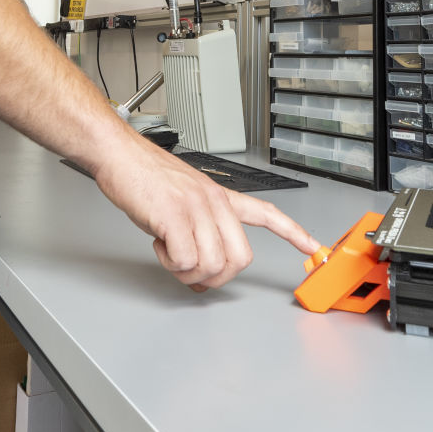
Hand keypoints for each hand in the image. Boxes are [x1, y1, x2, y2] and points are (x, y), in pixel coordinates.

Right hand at [91, 137, 322, 290]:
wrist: (119, 154)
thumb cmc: (145, 176)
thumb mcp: (182, 200)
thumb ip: (198, 232)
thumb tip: (199, 275)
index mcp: (220, 196)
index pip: (266, 213)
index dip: (293, 233)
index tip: (313, 247)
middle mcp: (215, 202)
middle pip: (240, 258)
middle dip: (217, 277)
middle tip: (191, 271)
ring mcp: (197, 208)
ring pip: (213, 265)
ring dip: (188, 272)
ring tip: (170, 253)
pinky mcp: (174, 217)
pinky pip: (185, 260)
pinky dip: (170, 263)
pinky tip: (159, 244)